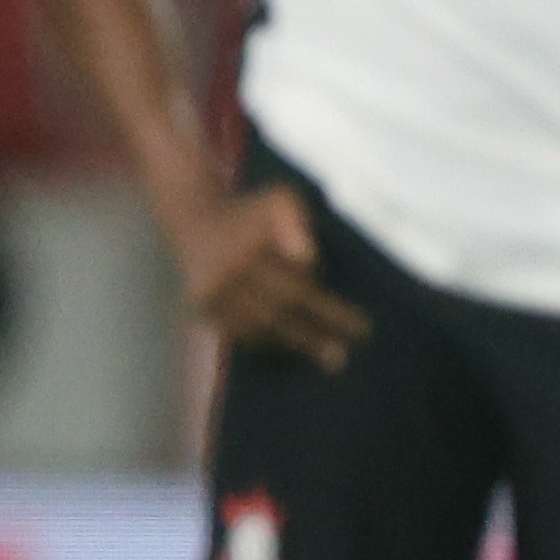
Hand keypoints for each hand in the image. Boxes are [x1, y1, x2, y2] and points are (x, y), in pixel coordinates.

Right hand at [171, 181, 364, 364]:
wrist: (195, 219)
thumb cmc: (253, 211)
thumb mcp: (279, 200)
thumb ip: (296, 223)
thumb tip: (307, 259)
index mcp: (248, 251)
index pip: (299, 290)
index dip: (331, 313)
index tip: (363, 330)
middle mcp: (225, 275)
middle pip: (279, 314)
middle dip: (314, 337)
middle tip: (343, 358)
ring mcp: (210, 295)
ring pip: (257, 329)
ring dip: (292, 346)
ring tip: (325, 358)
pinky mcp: (201, 307)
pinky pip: (237, 334)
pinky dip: (265, 344)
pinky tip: (290, 351)